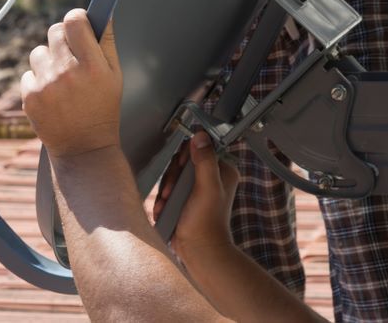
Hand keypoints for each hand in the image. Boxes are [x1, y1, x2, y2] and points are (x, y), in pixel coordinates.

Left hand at [20, 8, 121, 157]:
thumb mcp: (115, 76)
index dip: (76, 18)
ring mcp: (46, 85)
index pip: (74, 22)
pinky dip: (37, 81)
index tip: (79, 23)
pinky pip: (28, 74)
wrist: (83, 149)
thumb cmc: (103, 109)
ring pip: (38, 52)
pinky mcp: (30, 97)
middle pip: (54, 31)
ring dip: (48, 61)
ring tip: (61, 80)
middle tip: (71, 55)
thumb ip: (107, 43)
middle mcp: (67, 72)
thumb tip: (103, 15)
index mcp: (92, 65)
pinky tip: (52, 96)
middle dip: (63, 39)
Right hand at [154, 132, 238, 261]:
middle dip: (172, 177)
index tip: (179, 170)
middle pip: (182, 162)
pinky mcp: (186, 197)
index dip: (185, 157)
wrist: (198, 250)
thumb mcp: (207, 188)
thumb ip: (205, 161)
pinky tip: (164, 208)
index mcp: (223, 171)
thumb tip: (200, 136)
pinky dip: (164, 198)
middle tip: (171, 192)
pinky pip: (170, 188)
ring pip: (173, 175)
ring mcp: (197, 188)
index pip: (199, 149)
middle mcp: (212, 177)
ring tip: (167, 203)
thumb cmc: (205, 222)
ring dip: (166, 189)